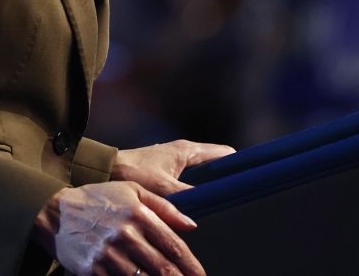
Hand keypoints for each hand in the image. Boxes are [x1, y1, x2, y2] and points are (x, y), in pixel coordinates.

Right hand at [33, 181, 203, 275]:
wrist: (56, 212)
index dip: (191, 265)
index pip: (173, 246)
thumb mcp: (132, 191)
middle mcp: (125, 236)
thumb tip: (191, 224)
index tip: (201, 275)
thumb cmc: (97, 200)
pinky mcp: (94, 270)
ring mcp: (108, 255)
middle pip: (163, 268)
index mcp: (138, 215)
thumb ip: (164, 206)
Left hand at [111, 140, 235, 196]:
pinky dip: (200, 187)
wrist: (107, 170)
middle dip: (228, 177)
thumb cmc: (133, 173)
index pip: (225, 154)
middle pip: (217, 163)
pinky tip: (199, 203)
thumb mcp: (163, 188)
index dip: (240, 165)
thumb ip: (188, 197)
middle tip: (239, 195)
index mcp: (188, 150)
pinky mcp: (169, 169)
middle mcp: (185, 151)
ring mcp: (177, 159)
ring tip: (223, 201)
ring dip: (213, 184)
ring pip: (205, 171)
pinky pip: (193, 177)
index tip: (251, 178)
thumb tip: (209, 208)